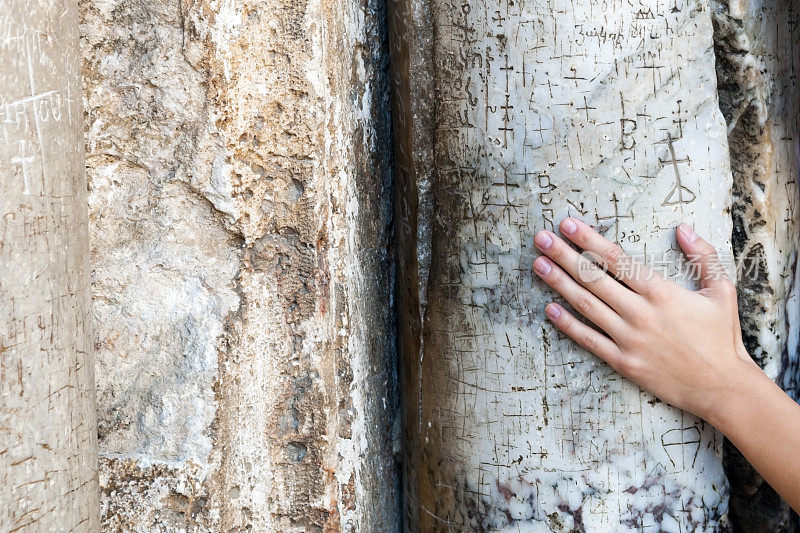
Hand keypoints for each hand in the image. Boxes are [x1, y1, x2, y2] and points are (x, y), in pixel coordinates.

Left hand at [532, 218, 757, 424]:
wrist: (722, 387)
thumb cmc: (721, 337)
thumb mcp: (722, 291)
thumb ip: (703, 256)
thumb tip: (683, 228)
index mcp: (661, 292)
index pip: (617, 259)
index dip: (589, 240)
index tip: (567, 224)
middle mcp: (640, 313)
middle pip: (594, 278)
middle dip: (564, 255)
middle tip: (541, 239)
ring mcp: (629, 339)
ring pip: (586, 305)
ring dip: (559, 283)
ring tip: (538, 265)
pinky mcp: (623, 362)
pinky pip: (588, 339)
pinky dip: (567, 324)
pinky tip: (549, 309)